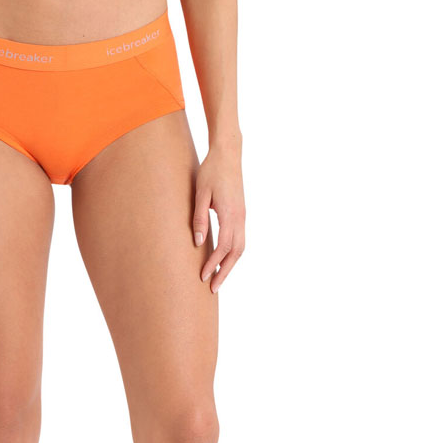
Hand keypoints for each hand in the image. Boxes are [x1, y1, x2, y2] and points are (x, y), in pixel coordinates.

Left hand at [193, 145, 245, 292]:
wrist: (228, 154)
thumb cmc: (211, 171)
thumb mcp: (200, 194)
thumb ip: (199, 218)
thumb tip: (199, 242)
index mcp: (230, 214)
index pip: (223, 247)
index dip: (213, 263)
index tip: (203, 276)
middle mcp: (240, 218)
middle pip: (236, 253)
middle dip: (224, 272)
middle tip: (212, 288)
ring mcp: (243, 216)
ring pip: (240, 248)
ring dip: (230, 265)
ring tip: (218, 278)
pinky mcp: (241, 213)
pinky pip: (240, 239)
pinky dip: (233, 254)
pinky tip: (223, 260)